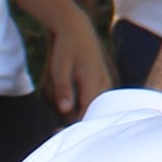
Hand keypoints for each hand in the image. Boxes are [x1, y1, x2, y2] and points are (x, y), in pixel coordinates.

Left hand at [42, 2, 112, 121]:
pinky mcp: (104, 83)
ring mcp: (106, 84)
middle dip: (74, 121)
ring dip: (78, 111)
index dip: (72, 127)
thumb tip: (65, 110)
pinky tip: (69, 100)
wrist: (76, 28)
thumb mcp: (60, 67)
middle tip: (55, 129)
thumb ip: (63, 89)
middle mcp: (104, 86)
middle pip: (91, 113)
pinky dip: (82, 104)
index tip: (57, 132)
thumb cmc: (66, 48)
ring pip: (93, 107)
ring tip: (59, 110)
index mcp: (94, 83)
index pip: (87, 114)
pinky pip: (94, 100)